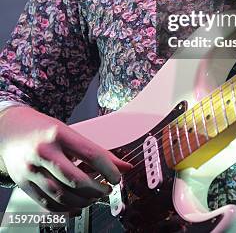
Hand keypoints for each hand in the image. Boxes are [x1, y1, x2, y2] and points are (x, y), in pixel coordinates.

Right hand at [0, 106, 132, 214]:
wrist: (10, 130)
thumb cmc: (43, 130)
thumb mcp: (69, 133)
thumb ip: (94, 150)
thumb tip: (123, 165)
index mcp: (59, 134)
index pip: (90, 154)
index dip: (108, 169)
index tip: (117, 176)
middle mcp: (44, 151)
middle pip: (76, 179)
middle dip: (96, 189)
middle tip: (106, 189)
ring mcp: (31, 169)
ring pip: (62, 195)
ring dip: (83, 201)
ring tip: (93, 197)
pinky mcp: (24, 184)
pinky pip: (48, 203)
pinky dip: (66, 208)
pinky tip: (76, 204)